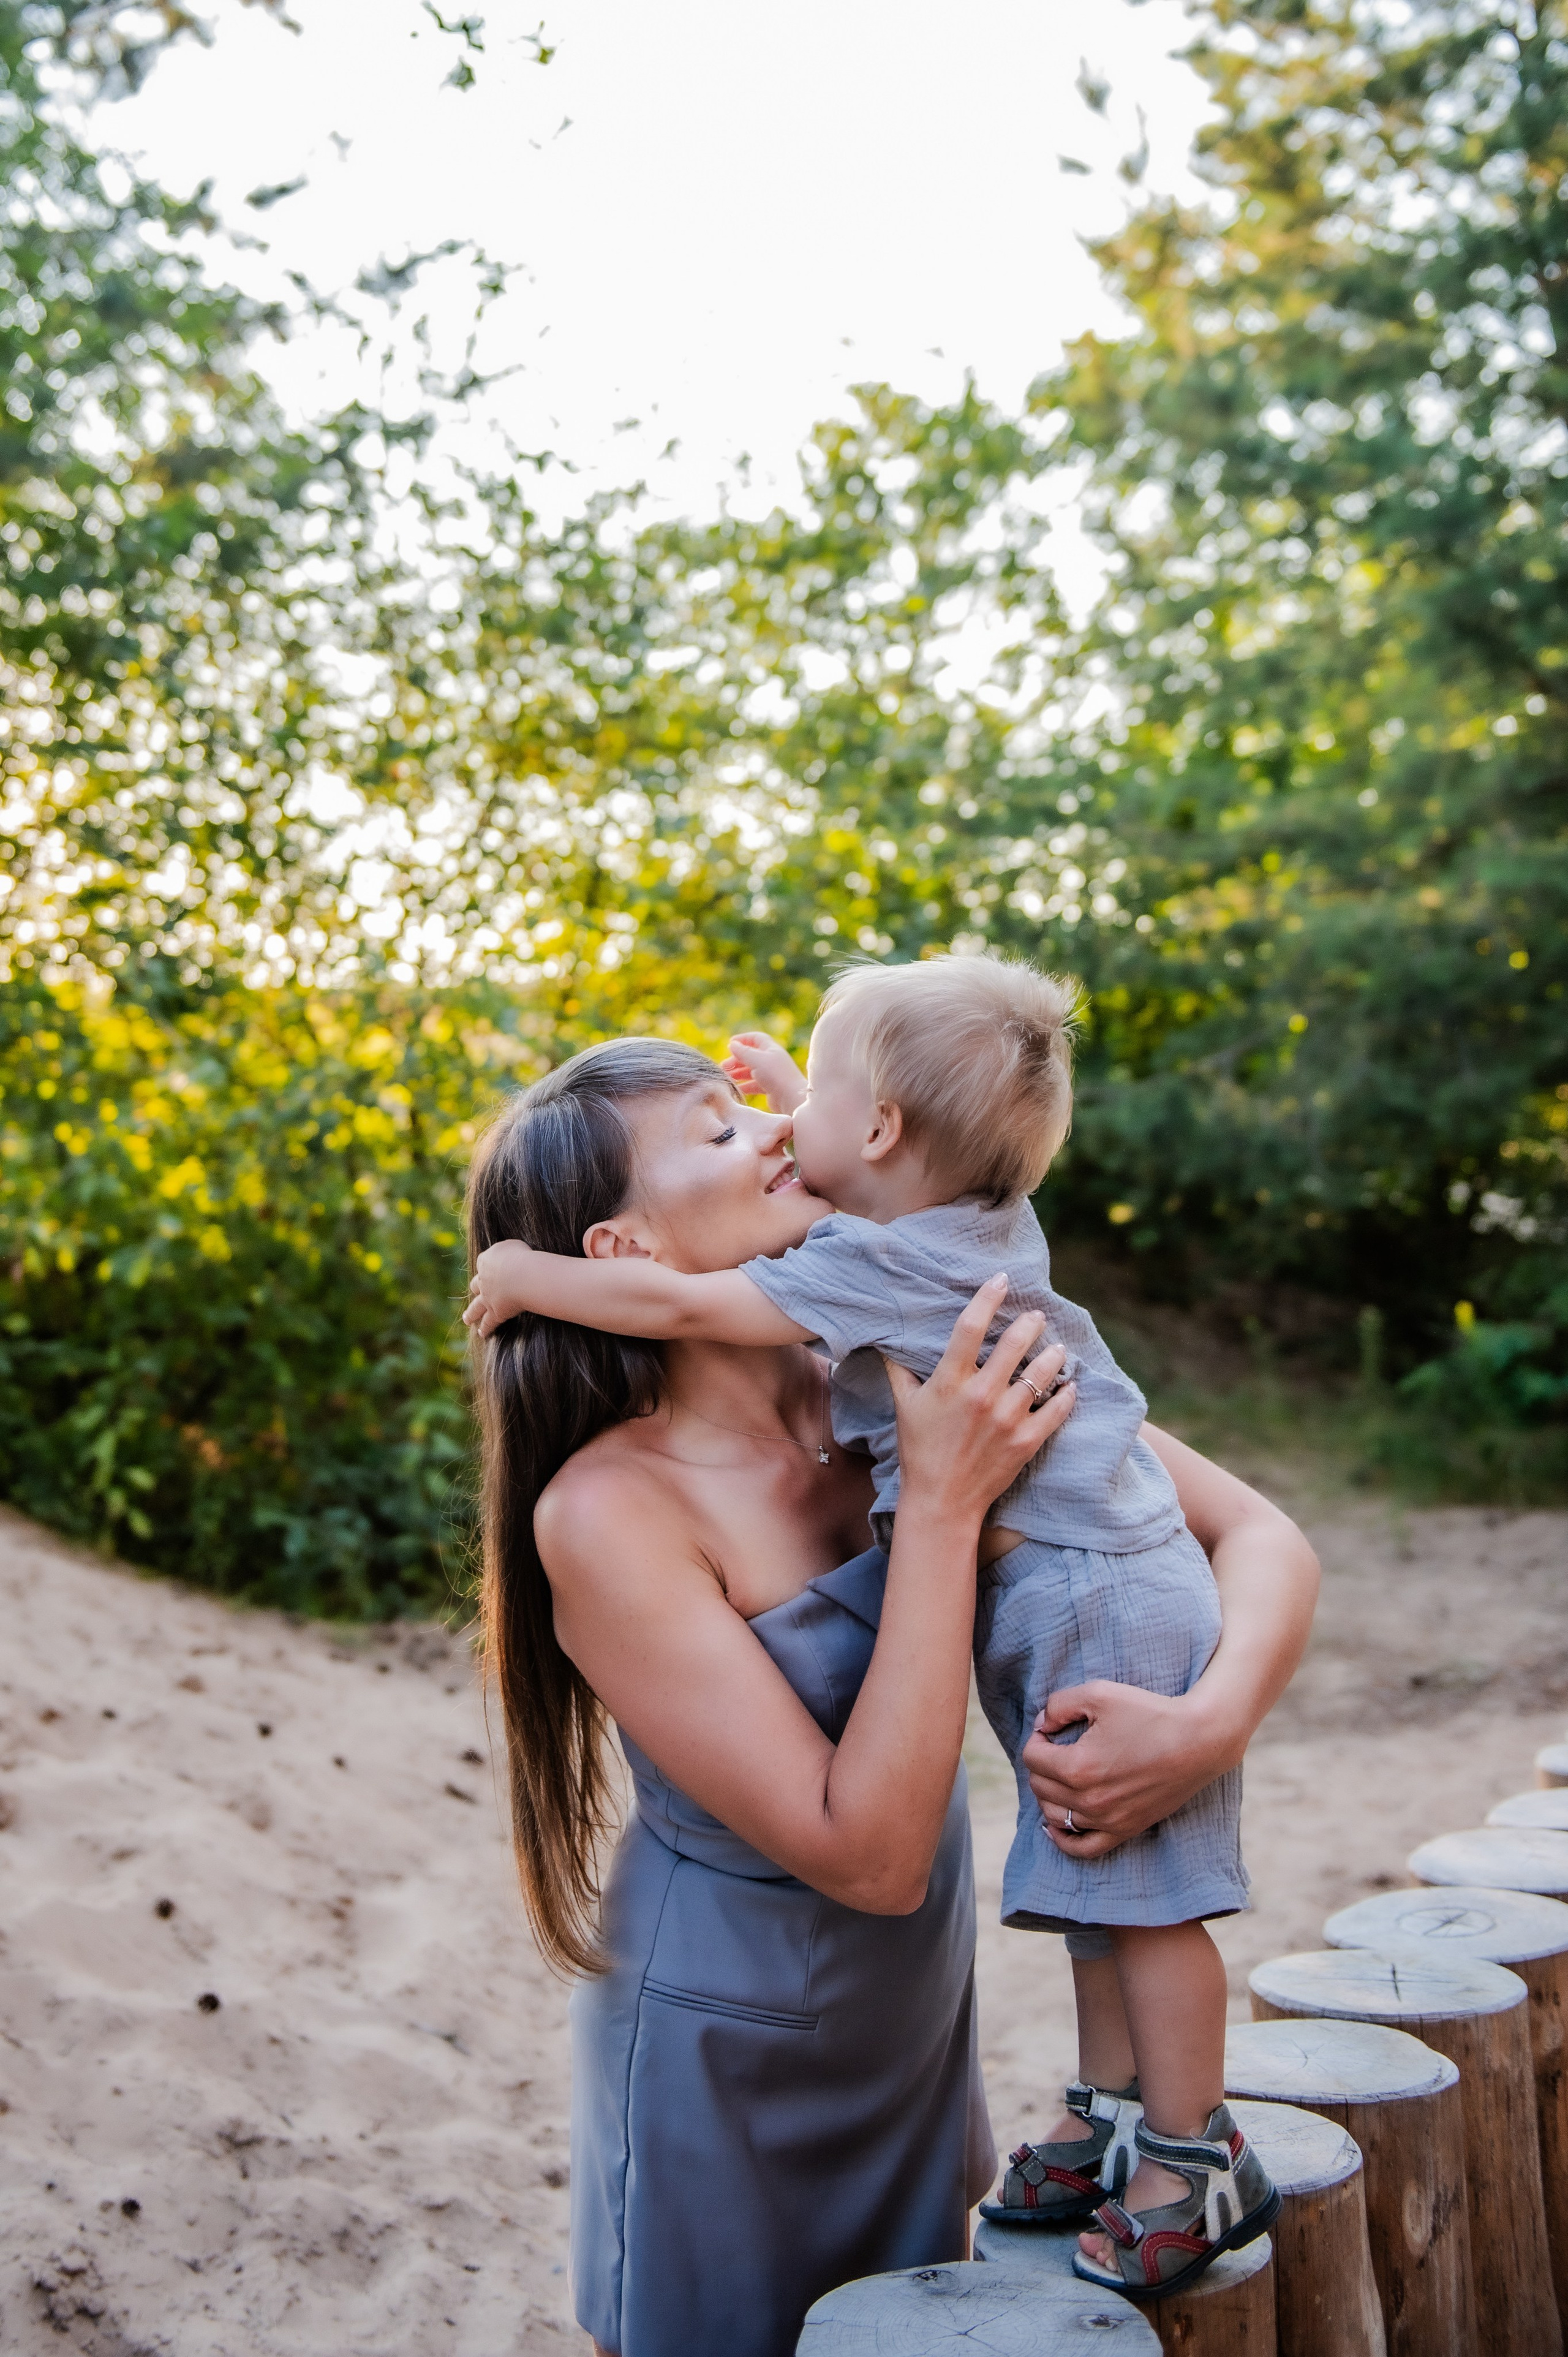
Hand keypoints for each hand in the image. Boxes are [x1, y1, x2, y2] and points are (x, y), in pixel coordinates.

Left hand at [462, 1239, 535, 1337]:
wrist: (522, 1275)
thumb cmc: (522, 1257)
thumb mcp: (513, 1246)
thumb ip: (507, 1250)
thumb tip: (509, 1255)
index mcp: (486, 1260)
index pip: (483, 1263)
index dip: (486, 1268)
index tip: (490, 1270)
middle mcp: (483, 1279)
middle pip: (475, 1285)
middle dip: (475, 1289)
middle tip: (472, 1292)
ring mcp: (487, 1297)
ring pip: (476, 1307)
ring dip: (471, 1313)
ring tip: (467, 1319)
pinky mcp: (495, 1312)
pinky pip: (488, 1322)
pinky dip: (485, 1328)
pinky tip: (482, 1333)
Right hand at [723, 1031, 807, 1113]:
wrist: (791, 1098)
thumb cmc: (775, 1075)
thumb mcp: (757, 1060)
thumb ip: (743, 1052)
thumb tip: (732, 1044)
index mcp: (771, 1049)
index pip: (756, 1038)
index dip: (743, 1039)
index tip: (729, 1044)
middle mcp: (772, 1060)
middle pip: (751, 1055)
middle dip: (737, 1059)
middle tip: (724, 1067)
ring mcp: (772, 1074)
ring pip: (752, 1070)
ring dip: (739, 1073)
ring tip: (727, 1078)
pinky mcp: (771, 1088)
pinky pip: (755, 1084)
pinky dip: (746, 1085)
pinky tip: (737, 1089)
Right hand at [883, 1277, 1073, 1533]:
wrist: (941, 1501)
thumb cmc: (919, 1450)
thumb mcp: (904, 1405)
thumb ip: (899, 1369)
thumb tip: (886, 1339)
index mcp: (950, 1381)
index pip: (970, 1326)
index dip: (988, 1297)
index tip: (1003, 1279)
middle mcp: (981, 1395)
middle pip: (1015, 1344)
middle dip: (1031, 1323)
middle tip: (1038, 1317)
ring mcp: (1007, 1419)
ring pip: (1042, 1373)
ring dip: (1054, 1356)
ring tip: (1058, 1349)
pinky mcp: (1026, 1441)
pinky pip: (1057, 1410)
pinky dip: (1067, 1395)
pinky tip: (1070, 1386)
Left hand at [1024, 1680, 1232, 1859]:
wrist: (1198, 1741)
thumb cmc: (1150, 1713)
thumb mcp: (1099, 1694)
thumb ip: (1058, 1705)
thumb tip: (1041, 1725)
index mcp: (1078, 1767)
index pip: (1032, 1757)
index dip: (1037, 1737)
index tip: (1051, 1728)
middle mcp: (1089, 1800)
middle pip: (1039, 1786)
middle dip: (1041, 1763)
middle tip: (1056, 1746)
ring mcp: (1107, 1820)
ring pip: (1054, 1816)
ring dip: (1048, 1794)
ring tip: (1059, 1775)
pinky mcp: (1125, 1830)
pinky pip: (1083, 1848)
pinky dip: (1063, 1839)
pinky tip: (1054, 1825)